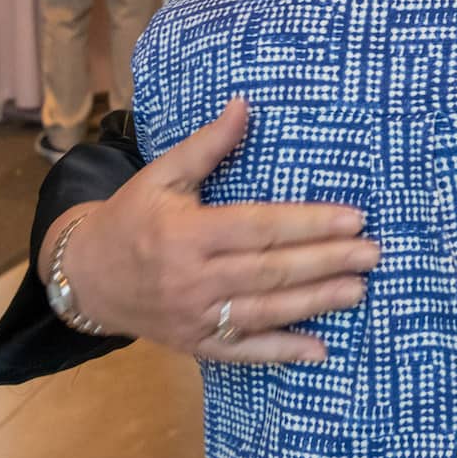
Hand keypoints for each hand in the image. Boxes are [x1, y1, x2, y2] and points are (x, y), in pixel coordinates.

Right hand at [48, 99, 378, 362]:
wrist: (84, 278)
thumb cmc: (130, 218)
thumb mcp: (161, 175)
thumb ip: (207, 145)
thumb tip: (245, 105)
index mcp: (187, 234)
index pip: (260, 228)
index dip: (308, 223)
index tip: (353, 218)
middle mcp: (192, 279)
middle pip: (270, 271)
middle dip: (326, 261)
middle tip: (372, 252)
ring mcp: (194, 317)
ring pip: (265, 311)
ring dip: (316, 302)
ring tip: (359, 290)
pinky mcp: (195, 344)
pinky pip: (244, 351)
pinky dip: (281, 352)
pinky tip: (319, 350)